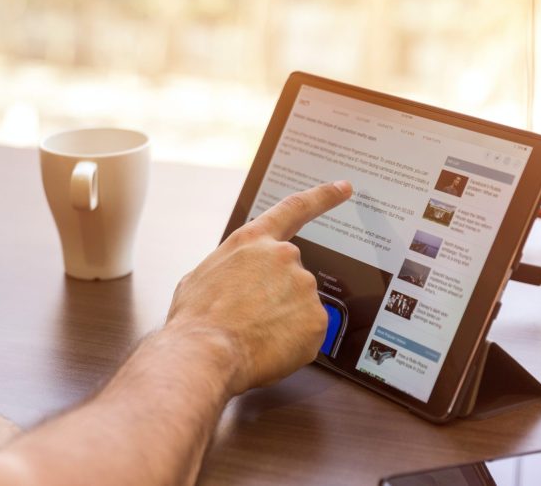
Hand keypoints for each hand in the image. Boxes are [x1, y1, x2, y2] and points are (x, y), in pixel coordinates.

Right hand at [166, 181, 351, 395]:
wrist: (206, 351)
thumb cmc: (197, 317)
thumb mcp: (201, 276)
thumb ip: (231, 269)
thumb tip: (236, 282)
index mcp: (253, 241)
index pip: (294, 209)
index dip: (323, 197)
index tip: (343, 188)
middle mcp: (284, 256)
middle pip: (291, 276)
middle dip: (275, 297)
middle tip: (249, 319)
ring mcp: (304, 287)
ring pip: (299, 306)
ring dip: (282, 320)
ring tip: (252, 334)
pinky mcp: (317, 319)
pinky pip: (308, 332)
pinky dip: (291, 342)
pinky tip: (267, 346)